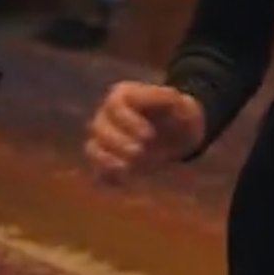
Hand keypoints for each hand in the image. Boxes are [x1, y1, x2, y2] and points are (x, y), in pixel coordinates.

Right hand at [83, 82, 205, 182]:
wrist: (180, 136)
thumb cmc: (176, 114)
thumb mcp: (175, 102)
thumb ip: (160, 95)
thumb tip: (140, 94)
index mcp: (121, 96)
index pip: (113, 104)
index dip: (127, 120)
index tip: (148, 134)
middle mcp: (106, 116)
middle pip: (99, 128)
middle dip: (118, 142)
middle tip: (140, 151)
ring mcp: (103, 140)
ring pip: (93, 149)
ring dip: (109, 160)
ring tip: (131, 167)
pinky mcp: (107, 162)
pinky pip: (97, 169)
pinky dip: (108, 175)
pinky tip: (125, 180)